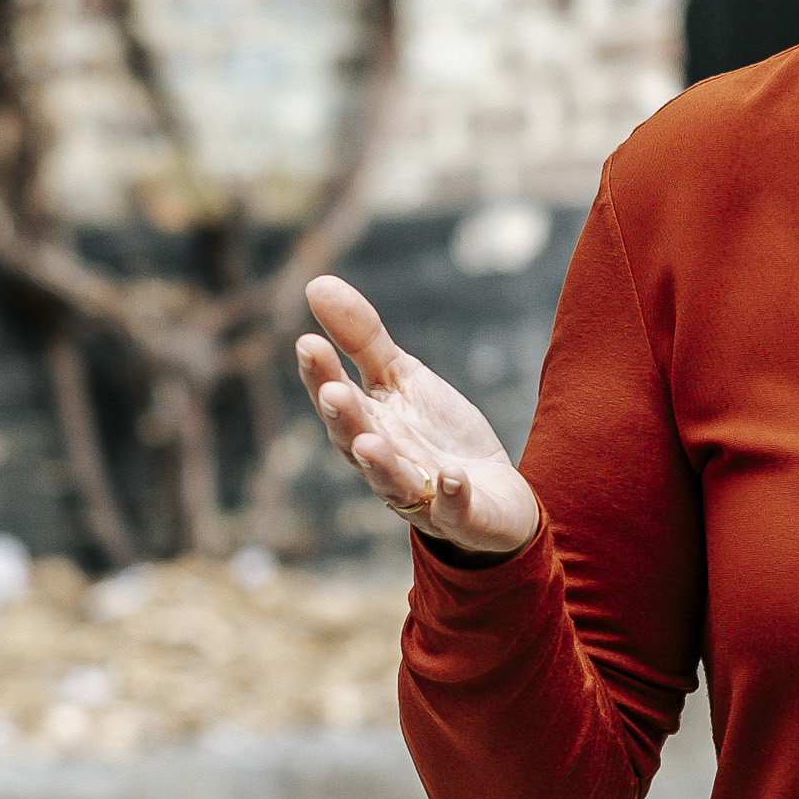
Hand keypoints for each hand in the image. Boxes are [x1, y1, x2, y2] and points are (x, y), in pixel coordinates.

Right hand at [295, 274, 539, 558]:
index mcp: (367, 425)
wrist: (491, 494)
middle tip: (333, 392)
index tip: (307, 343)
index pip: (336, 398)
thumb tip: (316, 282)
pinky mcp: (460, 515)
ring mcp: (420, 493)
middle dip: (344, 418)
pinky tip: (451, 477)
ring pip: (392, 482)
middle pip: (356, 441)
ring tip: (369, 443)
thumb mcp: (401, 379)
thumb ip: (362, 338)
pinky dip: (450, 494)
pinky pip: (452, 509)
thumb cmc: (434, 435)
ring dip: (380, 465)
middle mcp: (384, 463)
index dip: (320, 375)